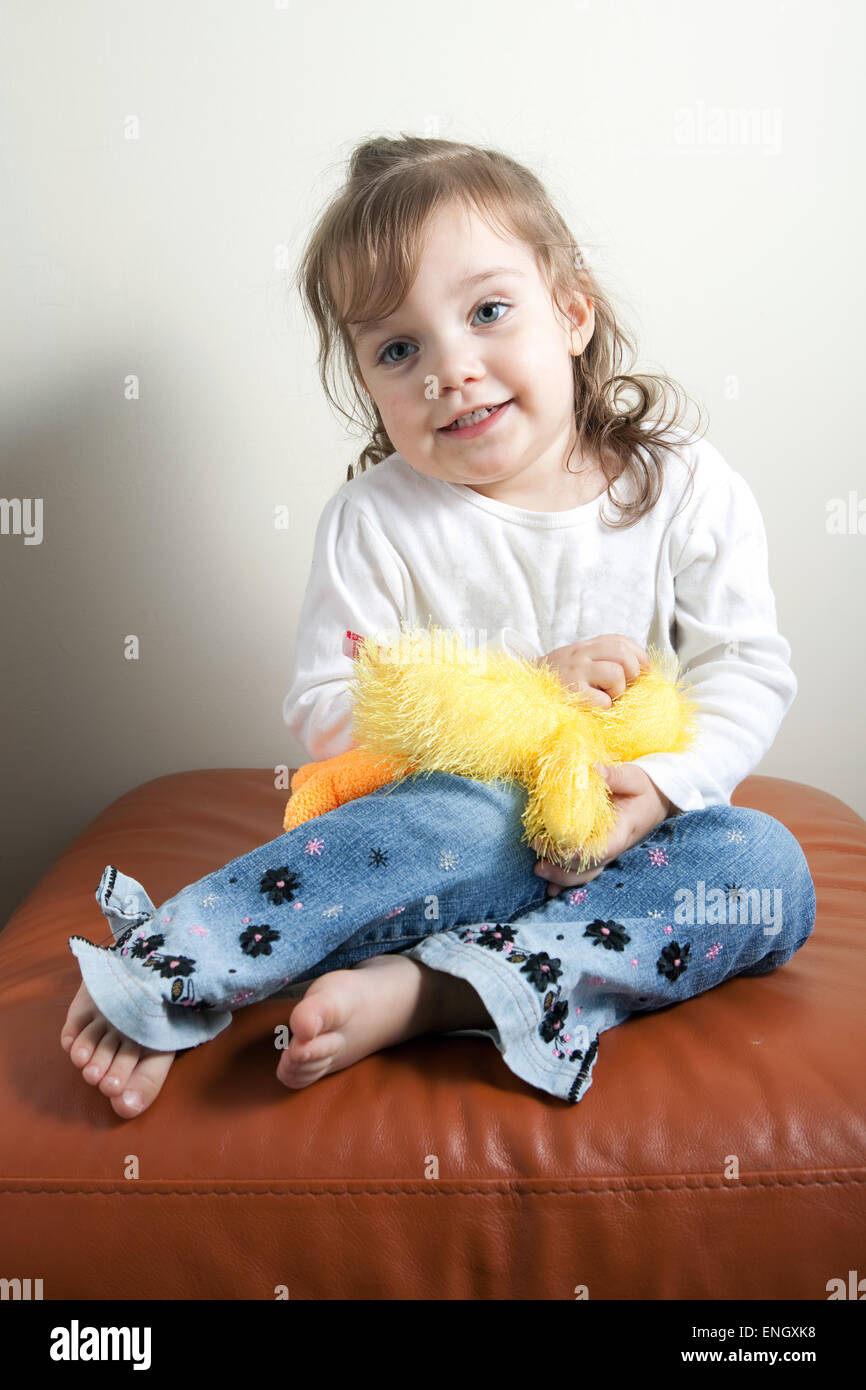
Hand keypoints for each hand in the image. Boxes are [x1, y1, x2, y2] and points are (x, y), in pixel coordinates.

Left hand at [532, 763, 672, 896]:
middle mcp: (612, 848)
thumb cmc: (643, 788)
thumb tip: (593, 769)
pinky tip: (550, 888)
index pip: (598, 851)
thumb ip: (614, 775)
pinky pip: (582, 871)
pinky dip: (565, 880)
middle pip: (587, 869)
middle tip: (536, 854)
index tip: (546, 842)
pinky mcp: (598, 851)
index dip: (573, 854)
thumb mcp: (633, 778)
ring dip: (560, 878)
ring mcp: (605, 853)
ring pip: (584, 875)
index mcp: (620, 832)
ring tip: (538, 871)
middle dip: (560, 869)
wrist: (656, 799)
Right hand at [536, 633, 649, 708]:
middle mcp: (580, 654)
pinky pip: (605, 702)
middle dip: (632, 673)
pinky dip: (604, 709)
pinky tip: (591, 708)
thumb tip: (643, 670)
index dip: (639, 656)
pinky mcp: (572, 694)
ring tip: (603, 697)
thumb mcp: (578, 663)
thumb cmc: (557, 683)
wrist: (522, 696)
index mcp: (585, 646)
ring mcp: (576, 673)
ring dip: (617, 691)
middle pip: (624, 653)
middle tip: (621, 687)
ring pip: (617, 674)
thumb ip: (604, 659)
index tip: (643, 672)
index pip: (621, 641)